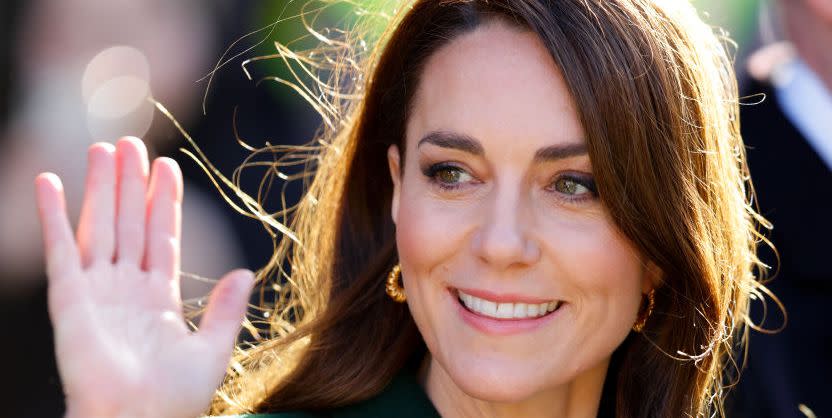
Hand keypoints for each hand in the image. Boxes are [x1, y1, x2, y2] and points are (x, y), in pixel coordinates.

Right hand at [35, 137, 253, 417]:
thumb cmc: (175, 401)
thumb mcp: (213, 350)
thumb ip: (226, 309)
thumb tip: (245, 271)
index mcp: (159, 299)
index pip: (162, 236)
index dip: (164, 201)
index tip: (166, 166)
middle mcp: (126, 289)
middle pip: (129, 223)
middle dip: (131, 184)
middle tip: (131, 143)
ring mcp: (96, 292)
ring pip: (100, 226)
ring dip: (100, 188)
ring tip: (103, 148)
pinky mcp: (69, 300)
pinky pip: (60, 250)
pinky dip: (53, 215)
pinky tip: (50, 182)